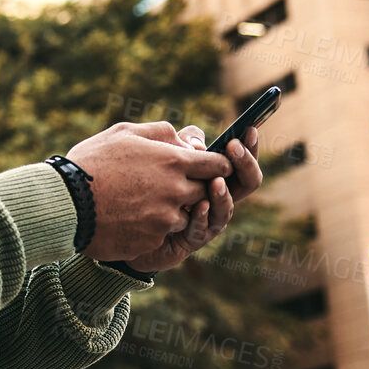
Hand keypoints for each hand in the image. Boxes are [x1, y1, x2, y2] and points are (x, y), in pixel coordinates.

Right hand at [63, 122, 232, 265]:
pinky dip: (149, 227)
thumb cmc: (91, 162)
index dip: (216, 166)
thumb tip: (186, 140)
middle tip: (161, 184)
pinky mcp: (153, 239)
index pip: (218, 165)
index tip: (207, 167)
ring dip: (169, 210)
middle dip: (189, 188)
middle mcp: (177, 190)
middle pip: (204, 192)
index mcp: (174, 161)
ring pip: (183, 216)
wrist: (65, 203)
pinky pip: (161, 234)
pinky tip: (126, 218)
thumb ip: (161, 133)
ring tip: (138, 202)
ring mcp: (166, 218)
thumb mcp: (124, 133)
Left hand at [122, 125, 264, 271]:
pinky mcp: (189, 239)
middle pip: (246, 184)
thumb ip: (180, 144)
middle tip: (233, 149)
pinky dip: (202, 217)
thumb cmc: (142, 182)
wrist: (119, 217)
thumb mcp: (159, 156)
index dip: (249, 147)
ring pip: (226, 209)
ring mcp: (205, 219)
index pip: (239, 162)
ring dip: (223, 194)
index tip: (249, 130)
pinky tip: (199, 205)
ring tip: (216, 181)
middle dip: (245, 166)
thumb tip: (199, 145)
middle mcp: (215, 198)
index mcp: (211, 175)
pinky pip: (201, 230)